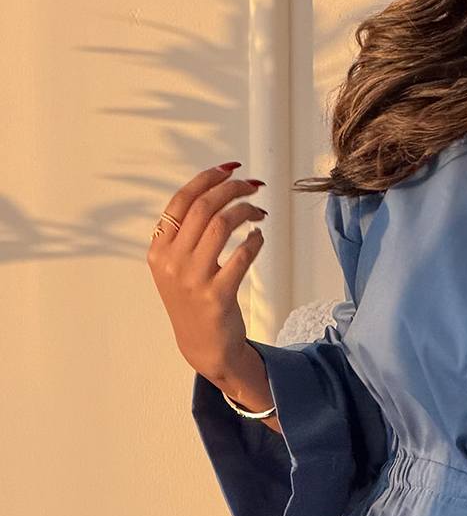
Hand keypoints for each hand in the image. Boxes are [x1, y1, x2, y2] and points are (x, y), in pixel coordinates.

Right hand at [147, 161, 269, 381]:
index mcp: (159, 250)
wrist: (204, 347)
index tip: (229, 169)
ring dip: (245, 211)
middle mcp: (172, 262)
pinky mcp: (217, 295)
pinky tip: (258, 237)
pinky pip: (242, 256)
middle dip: (232, 189)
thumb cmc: (194, 301)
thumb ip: (186, 234)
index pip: (181, 200)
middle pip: (204, 207)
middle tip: (252, 186)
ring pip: (222, 225)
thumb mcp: (176, 266)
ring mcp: (193, 280)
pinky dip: (255, 240)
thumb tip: (215, 191)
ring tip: (258, 212)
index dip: (207, 178)